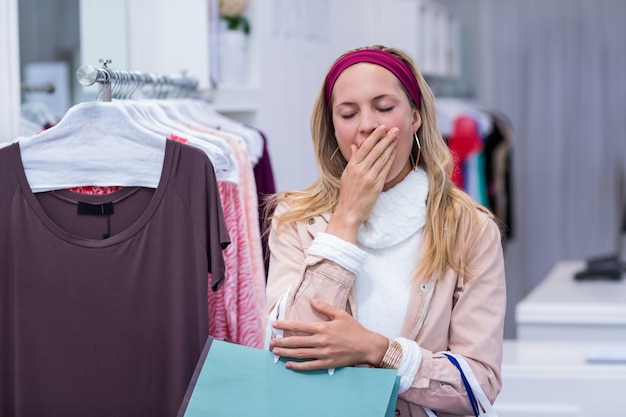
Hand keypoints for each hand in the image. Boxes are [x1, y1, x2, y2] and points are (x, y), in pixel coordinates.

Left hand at [269, 299, 387, 370]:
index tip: (275, 324)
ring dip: (286, 353)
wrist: (367, 346)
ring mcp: (323, 353)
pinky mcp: (327, 363)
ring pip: (300, 354)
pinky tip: (288, 365)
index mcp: (323, 328)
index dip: (285, 325)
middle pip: (296, 342)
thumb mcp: (340, 314)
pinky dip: (297, 366)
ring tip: (275, 352)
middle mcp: (321, 341)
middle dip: (281, 341)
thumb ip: (325, 307)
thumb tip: (312, 300)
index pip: (299, 326)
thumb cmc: (354, 329)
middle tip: (270, 342)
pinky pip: (309, 366)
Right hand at [327, 125, 398, 242]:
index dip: (375, 136)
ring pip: (382, 158)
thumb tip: (354, 146)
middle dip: (386, 138)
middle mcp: (360, 170)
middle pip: (375, 150)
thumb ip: (353, 159)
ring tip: (396, 137)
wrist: (349, 211)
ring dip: (390, 146)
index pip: (365, 147)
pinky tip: (394, 152)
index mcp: (352, 166)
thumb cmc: (348, 193)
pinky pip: (385, 169)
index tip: (382, 128)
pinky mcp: (376, 185)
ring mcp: (369, 177)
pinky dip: (390, 159)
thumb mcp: (347, 174)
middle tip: (394, 129)